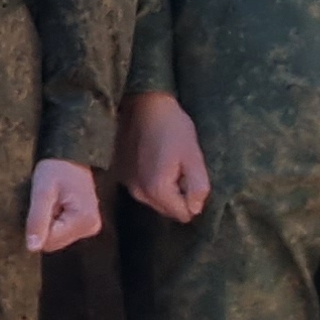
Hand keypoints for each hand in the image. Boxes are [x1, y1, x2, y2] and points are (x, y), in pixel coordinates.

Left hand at [26, 159, 103, 254]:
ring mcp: (90, 227)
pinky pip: (62, 233)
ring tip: (53, 203)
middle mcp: (91, 227)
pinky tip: (58, 206)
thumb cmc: (56, 169)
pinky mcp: (87, 224)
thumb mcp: (42, 192)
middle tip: (48, 203)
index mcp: (84, 221)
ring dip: (49, 224)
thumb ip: (37, 220)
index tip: (44, 204)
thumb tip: (32, 248)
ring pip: (57, 239)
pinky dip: (54, 222)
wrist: (71, 157)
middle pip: (54, 243)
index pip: (49, 242)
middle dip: (44, 226)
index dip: (38, 225)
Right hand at [121, 90, 209, 221]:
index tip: (193, 178)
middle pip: (168, 210)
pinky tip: (156, 160)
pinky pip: (144, 190)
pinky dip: (153, 182)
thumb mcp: (193, 155)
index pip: (182, 214)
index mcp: (157, 190)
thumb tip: (196, 210)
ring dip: (167, 190)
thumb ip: (198, 186)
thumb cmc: (172, 127)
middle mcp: (138, 194)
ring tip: (170, 163)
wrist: (143, 105)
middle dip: (180, 197)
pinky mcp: (121, 176)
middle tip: (183, 169)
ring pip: (156, 201)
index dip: (194, 200)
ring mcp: (127, 185)